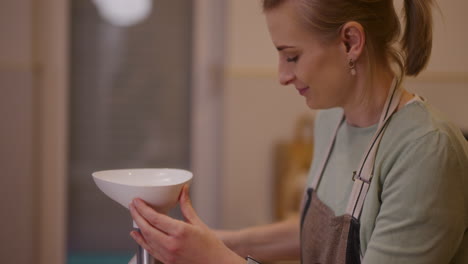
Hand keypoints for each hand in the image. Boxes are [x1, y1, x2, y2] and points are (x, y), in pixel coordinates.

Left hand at [129, 185, 244, 263]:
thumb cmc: (210, 246)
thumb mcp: (198, 223)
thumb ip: (186, 206)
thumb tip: (183, 191)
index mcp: (180, 232)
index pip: (155, 218)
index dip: (143, 208)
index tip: (137, 201)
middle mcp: (172, 244)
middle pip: (147, 228)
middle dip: (137, 215)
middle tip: (132, 205)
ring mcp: (168, 254)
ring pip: (146, 239)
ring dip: (138, 226)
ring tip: (134, 215)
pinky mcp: (167, 261)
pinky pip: (149, 249)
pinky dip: (141, 241)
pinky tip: (136, 234)